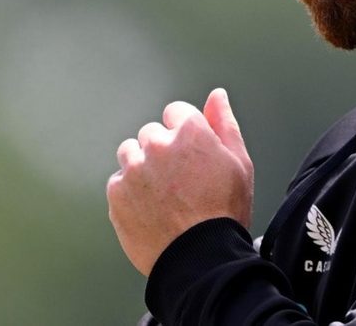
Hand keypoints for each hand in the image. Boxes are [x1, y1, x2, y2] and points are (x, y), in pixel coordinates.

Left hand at [107, 88, 253, 275]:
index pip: (176, 112)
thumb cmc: (225, 213)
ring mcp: (133, 169)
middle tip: (180, 182)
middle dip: (163, 151)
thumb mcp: (239, 164)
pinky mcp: (116, 193)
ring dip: (142, 167)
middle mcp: (157, 144)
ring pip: (130, 153)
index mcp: (189, 132)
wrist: (201, 260)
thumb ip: (224, 124)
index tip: (191, 157)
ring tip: (163, 195)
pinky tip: (150, 209)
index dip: (185, 134)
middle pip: (151, 133)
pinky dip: (129, 192)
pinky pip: (118, 181)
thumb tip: (217, 96)